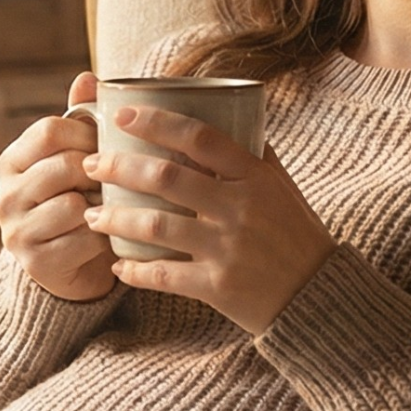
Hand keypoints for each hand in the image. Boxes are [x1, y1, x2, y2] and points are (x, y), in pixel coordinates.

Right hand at [0, 72, 114, 301]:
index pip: (49, 130)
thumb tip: (87, 77)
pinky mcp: (36, 264)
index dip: (87, 133)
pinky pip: (82, 240)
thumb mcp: (75, 159)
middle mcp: (5, 195)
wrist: (72, 268)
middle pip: (64, 165)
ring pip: (73, 205)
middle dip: (99, 172)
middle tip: (118, 180)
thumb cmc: (77, 201)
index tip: (108, 145)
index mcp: (11, 162)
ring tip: (113, 208)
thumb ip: (80, 119)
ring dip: (103, 207)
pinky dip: (103, 238)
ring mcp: (16, 232)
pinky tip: (111, 236)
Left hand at [84, 105, 334, 333]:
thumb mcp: (282, 187)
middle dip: (119, 166)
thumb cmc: (296, 235)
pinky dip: (134, 270)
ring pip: (155, 225)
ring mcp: (227, 248)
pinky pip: (163, 275)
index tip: (123, 115)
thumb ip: (255, 155)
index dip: (157, 121)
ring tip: (92, 214)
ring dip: (115, 217)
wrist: (318, 296)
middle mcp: (240, 208)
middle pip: (166, 177)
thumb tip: (230, 116)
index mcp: (255, 176)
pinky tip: (117, 265)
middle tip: (92, 164)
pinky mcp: (217, 286)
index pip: (200, 136)